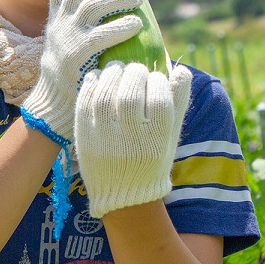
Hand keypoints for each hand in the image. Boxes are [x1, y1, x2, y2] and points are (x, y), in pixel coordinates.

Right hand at [20, 0, 143, 146]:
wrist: (53, 104)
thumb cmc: (71, 70)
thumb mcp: (66, 39)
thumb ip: (79, 20)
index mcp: (55, 16)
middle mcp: (58, 23)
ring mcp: (66, 38)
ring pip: (92, 4)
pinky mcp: (77, 56)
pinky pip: (101, 34)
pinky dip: (121, 25)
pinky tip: (136, 24)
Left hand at [74, 61, 191, 217]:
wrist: (122, 195)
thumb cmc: (151, 159)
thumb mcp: (170, 137)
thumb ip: (177, 103)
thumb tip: (180, 69)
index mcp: (156, 143)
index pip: (159, 100)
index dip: (158, 81)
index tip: (156, 77)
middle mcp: (130, 143)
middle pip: (130, 95)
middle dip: (134, 74)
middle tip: (136, 69)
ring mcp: (104, 140)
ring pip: (105, 95)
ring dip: (112, 74)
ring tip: (117, 68)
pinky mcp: (84, 137)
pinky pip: (85, 103)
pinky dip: (92, 84)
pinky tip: (99, 76)